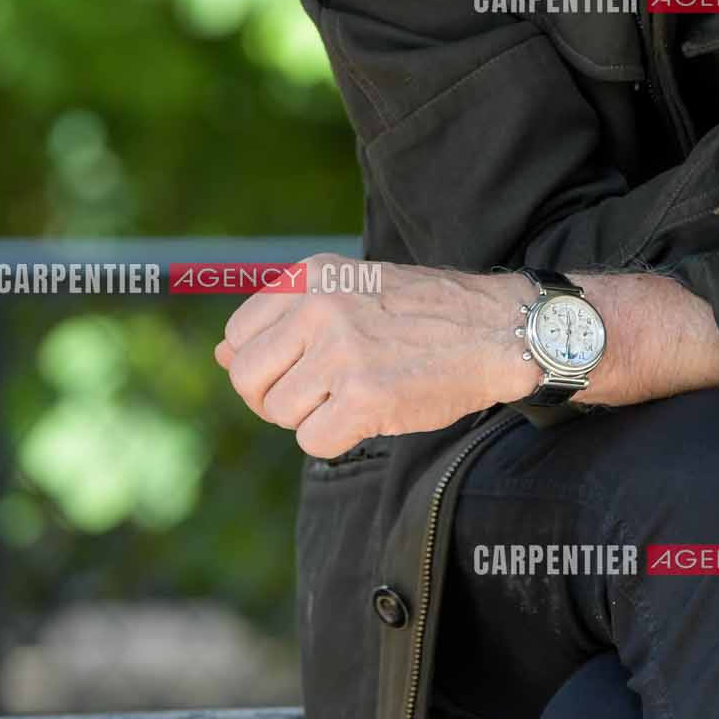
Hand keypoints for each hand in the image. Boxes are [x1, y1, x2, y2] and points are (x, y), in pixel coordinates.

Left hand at [214, 254, 531, 454]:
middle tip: (318, 396)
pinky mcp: (363, 398)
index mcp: (313, 277)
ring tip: (356, 395)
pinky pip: (313, 441)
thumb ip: (286, 320)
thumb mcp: (351, 292)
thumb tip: (219, 356)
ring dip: (313, 417)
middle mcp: (320, 308)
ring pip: (280, 412)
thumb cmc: (425, 315)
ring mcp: (341, 353)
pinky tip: (372, 414)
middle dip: (274, 398)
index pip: (238, 335)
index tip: (298, 369)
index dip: (262, 365)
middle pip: (246, 378)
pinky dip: (338, 439)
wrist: (498, 330)